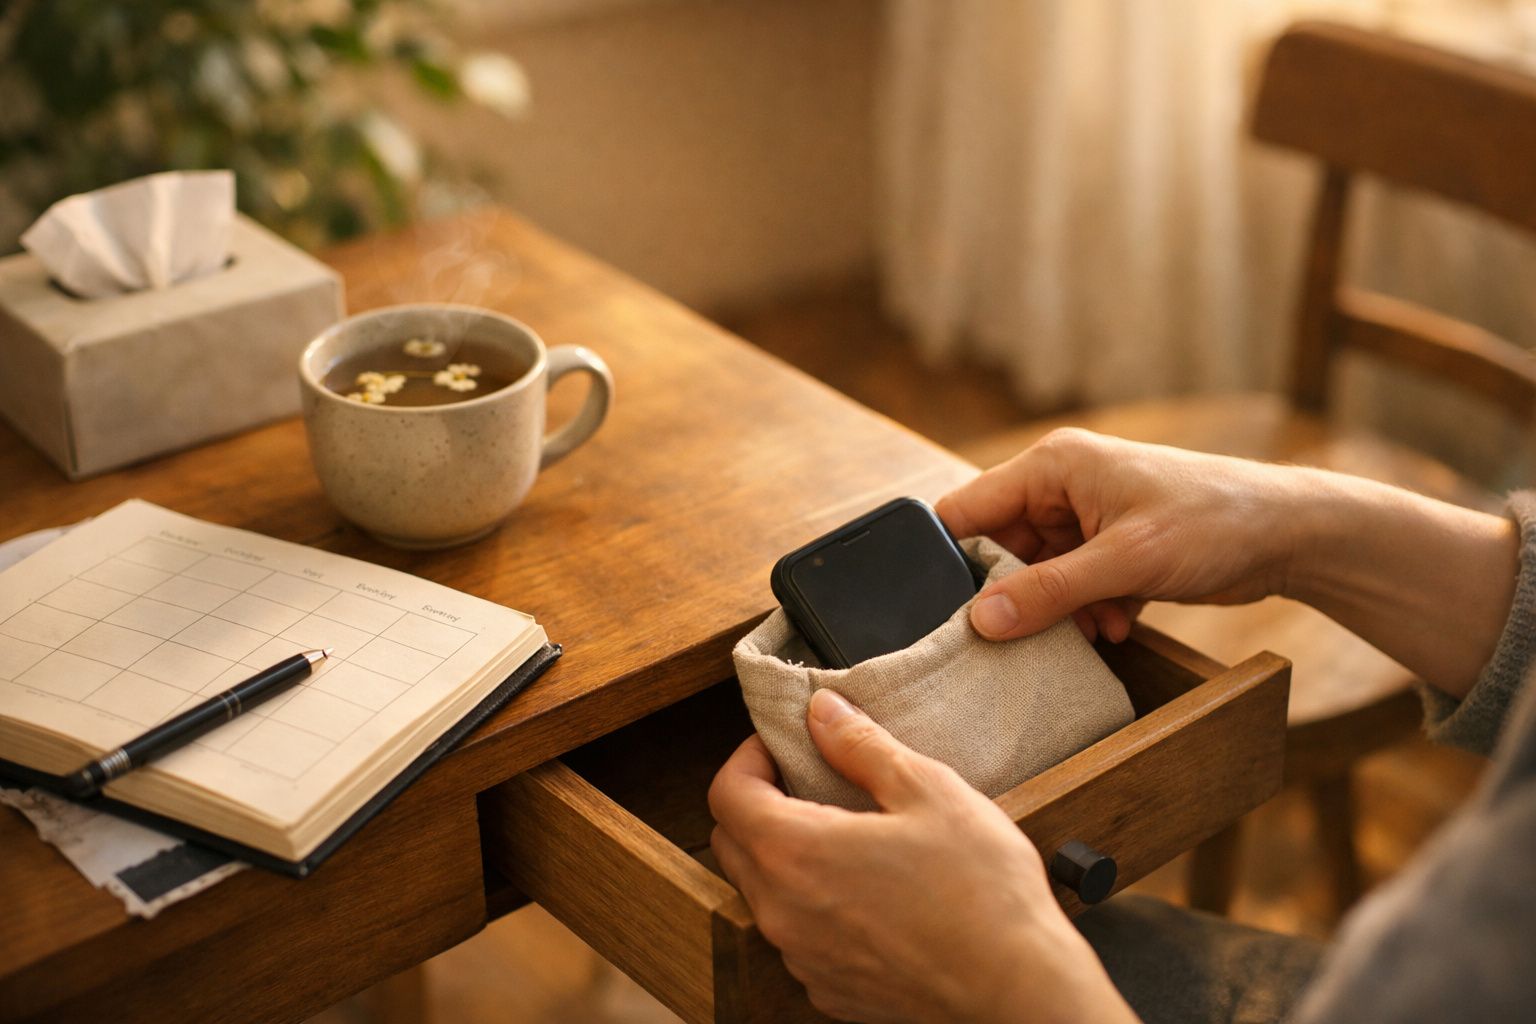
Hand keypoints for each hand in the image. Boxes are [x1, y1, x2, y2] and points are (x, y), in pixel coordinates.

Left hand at [708, 689, 1135, 1023]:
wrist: (1018, 989)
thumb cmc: (982, 894)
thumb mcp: (928, 790)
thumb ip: (861, 746)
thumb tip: (822, 712)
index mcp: (796, 854)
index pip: (727, 793)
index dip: (748, 757)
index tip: (784, 746)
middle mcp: (783, 913)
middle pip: (733, 842)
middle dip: (759, 801)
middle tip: (809, 780)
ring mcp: (802, 958)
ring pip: (762, 891)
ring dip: (785, 855)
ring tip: (845, 833)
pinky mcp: (828, 989)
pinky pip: (796, 934)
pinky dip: (812, 904)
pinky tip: (866, 888)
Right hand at [936, 428, 1315, 642]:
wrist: (1289, 535)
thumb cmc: (1213, 521)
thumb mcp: (1125, 562)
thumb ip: (1048, 592)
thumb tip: (981, 622)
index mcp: (1052, 465)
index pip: (967, 509)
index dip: (951, 559)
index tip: (949, 611)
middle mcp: (1061, 486)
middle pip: (1000, 549)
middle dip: (1017, 594)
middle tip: (1032, 631)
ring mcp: (1086, 519)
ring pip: (1037, 575)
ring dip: (1058, 609)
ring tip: (1093, 625)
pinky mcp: (1110, 548)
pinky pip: (1071, 586)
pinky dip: (1087, 611)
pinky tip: (1116, 623)